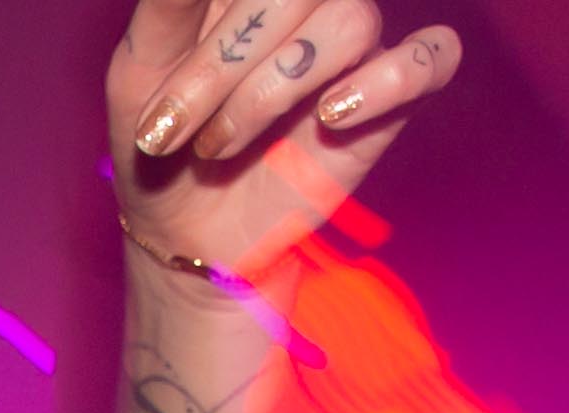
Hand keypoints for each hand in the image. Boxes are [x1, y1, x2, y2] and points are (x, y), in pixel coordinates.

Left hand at [110, 1, 462, 277]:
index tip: (157, 87)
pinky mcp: (391, 99)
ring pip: (350, 22)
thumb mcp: (138, 72)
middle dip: (223, 66)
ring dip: (271, 91)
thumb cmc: (162, 144)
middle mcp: (308, 4)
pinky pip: (431, 58)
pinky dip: (389, 80)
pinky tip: (330, 116)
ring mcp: (354, 46)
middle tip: (173, 130)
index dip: (220, 32)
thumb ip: (168, 5)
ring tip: (218, 146)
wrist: (183, 234)